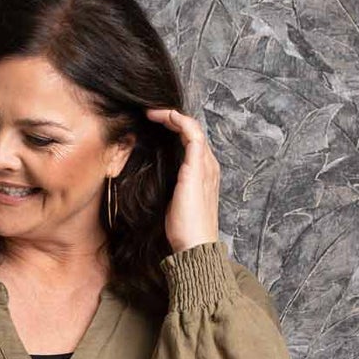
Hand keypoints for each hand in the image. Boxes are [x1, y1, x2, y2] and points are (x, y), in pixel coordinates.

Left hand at [143, 107, 220, 253]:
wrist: (194, 246)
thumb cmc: (183, 231)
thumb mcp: (172, 201)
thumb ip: (168, 185)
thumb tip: (149, 176)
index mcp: (203, 174)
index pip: (191, 141)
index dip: (173, 129)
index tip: (151, 126)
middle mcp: (209, 166)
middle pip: (192, 131)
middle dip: (171, 119)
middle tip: (149, 114)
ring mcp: (206, 165)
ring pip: (192, 127)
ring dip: (172, 116)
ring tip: (152, 112)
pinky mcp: (198, 168)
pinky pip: (192, 133)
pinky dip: (178, 120)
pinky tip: (163, 117)